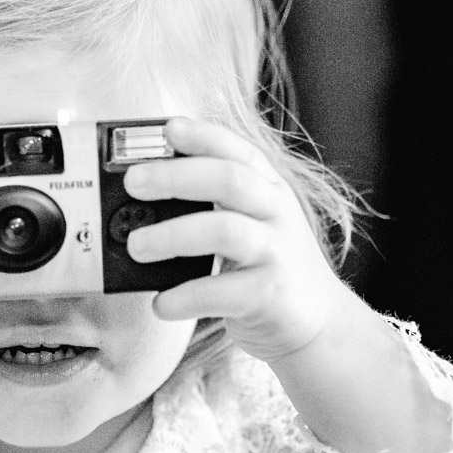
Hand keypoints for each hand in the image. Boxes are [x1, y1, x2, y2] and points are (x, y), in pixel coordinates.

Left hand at [124, 117, 349, 364]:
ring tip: (137, 246)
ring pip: (224, 231)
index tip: (168, 129)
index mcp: (269, 190)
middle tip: (134, 182)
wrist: (319, 322)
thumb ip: (214, 205)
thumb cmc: (268, 268)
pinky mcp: (269, 297)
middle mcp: (277, 214)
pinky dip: (183, 297)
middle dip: (175, 176)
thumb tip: (142, 199)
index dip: (204, 136)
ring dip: (172, 235)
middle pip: (229, 181)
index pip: (240, 151)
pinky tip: (161, 303)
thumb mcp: (255, 224)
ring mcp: (276, 254)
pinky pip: (220, 292)